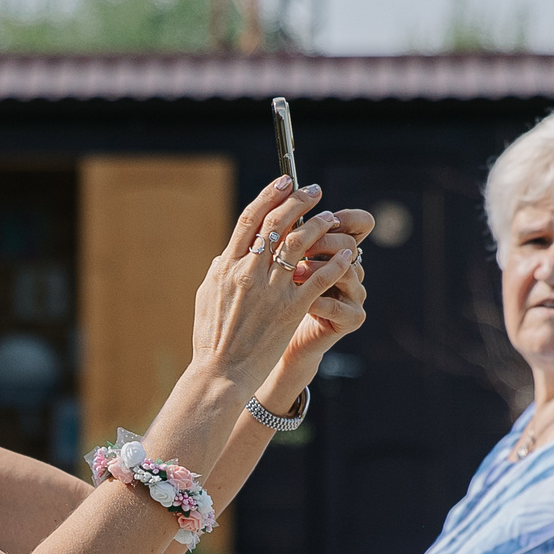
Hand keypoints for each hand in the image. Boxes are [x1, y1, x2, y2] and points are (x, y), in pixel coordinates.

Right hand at [193, 177, 355, 382]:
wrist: (220, 372)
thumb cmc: (211, 338)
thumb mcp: (206, 296)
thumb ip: (219, 271)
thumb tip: (226, 254)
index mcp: (227, 265)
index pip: (251, 218)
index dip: (271, 194)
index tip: (286, 181)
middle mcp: (249, 272)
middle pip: (278, 222)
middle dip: (299, 200)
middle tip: (315, 190)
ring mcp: (271, 290)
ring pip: (301, 244)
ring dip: (320, 225)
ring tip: (332, 218)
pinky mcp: (291, 310)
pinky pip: (320, 278)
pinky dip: (336, 261)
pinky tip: (347, 253)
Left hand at [283, 209, 370, 365]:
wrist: (282, 339)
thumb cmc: (278, 297)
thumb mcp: (279, 263)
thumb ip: (284, 238)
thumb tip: (272, 204)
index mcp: (340, 250)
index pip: (360, 223)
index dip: (345, 216)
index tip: (318, 213)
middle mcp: (353, 268)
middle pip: (349, 243)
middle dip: (320, 240)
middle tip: (294, 243)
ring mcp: (355, 294)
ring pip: (345, 272)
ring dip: (314, 269)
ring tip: (291, 272)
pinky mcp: (352, 319)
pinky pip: (336, 306)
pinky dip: (314, 301)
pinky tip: (294, 299)